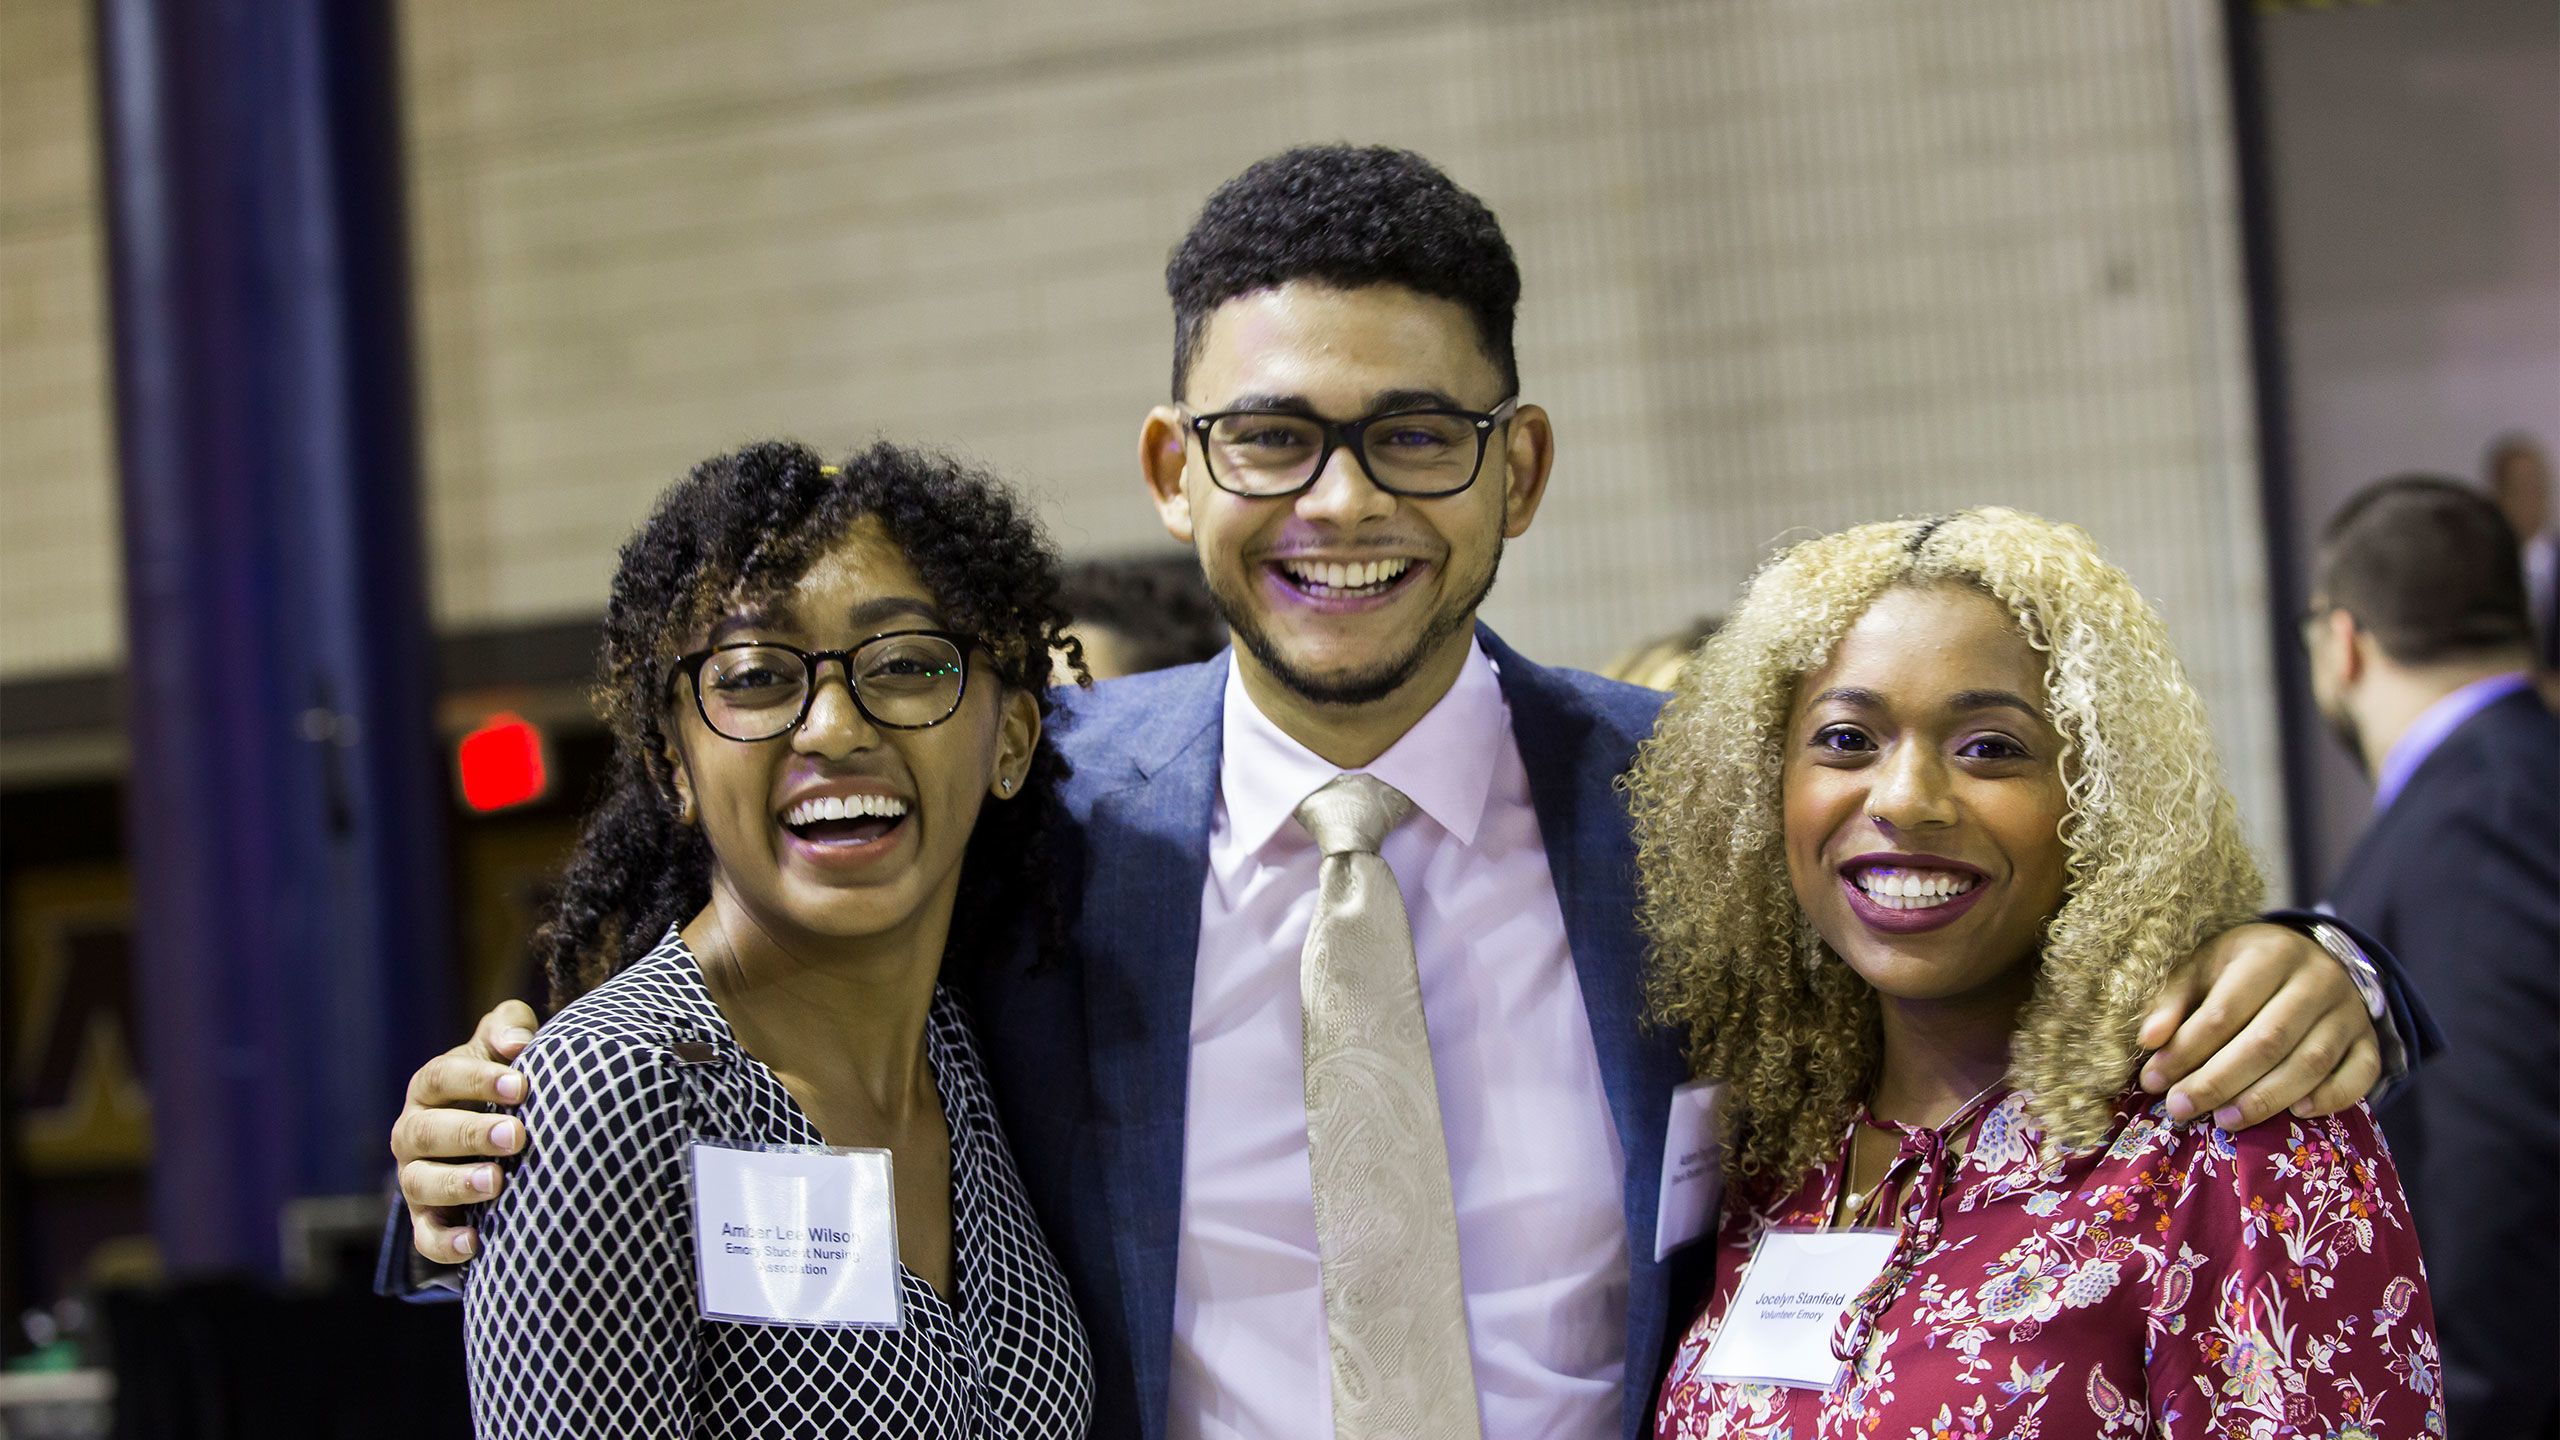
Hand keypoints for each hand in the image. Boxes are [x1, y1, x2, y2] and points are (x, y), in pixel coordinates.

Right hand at [390, 1000, 537, 1263]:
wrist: (496, 1132)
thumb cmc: (506, 1080)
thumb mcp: (506, 1044)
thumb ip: (509, 1027)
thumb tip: (517, 1043)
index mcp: (431, 1086)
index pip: (442, 1077)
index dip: (478, 1080)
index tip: (520, 1085)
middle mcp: (414, 1131)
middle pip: (428, 1131)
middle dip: (470, 1133)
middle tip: (516, 1135)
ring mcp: (415, 1177)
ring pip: (421, 1183)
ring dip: (457, 1184)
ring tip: (497, 1183)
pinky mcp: (426, 1219)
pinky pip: (425, 1236)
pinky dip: (444, 1242)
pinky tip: (474, 1243)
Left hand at [2137, 922, 2379, 1129]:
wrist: (2309, 956)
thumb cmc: (2241, 968)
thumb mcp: (2203, 967)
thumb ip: (2173, 1001)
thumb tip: (2149, 1041)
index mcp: (2269, 953)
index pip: (2224, 1011)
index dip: (2186, 1050)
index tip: (2153, 1081)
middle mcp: (2317, 979)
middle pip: (2267, 1040)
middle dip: (2219, 1081)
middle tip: (2181, 1109)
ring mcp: (2349, 1011)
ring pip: (2311, 1062)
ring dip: (2266, 1098)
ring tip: (2224, 1121)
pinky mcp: (2369, 1038)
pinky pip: (2360, 1074)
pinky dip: (2331, 1097)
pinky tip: (2296, 1114)